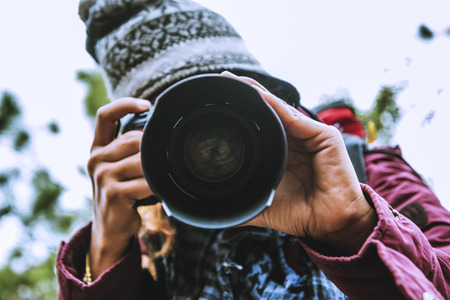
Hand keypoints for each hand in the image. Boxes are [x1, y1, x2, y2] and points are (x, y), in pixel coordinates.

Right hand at [87, 98, 151, 277]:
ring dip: (156, 167)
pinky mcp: (113, 194)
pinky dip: (157, 184)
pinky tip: (161, 188)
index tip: (147, 104)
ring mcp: (103, 177)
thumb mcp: (120, 167)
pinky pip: (144, 182)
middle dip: (151, 147)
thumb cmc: (122, 192)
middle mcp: (96, 159)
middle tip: (164, 157)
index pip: (105, 116)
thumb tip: (161, 132)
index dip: (125, 104)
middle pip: (131, 139)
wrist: (110, 228)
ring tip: (164, 174)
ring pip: (140, 160)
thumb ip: (131, 149)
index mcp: (98, 148)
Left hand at [221, 72, 376, 254]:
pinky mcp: (324, 136)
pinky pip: (294, 117)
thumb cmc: (300, 214)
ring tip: (236, 82)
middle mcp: (297, 140)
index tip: (222, 101)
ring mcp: (311, 136)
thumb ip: (243, 202)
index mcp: (284, 152)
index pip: (263, 125)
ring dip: (258, 94)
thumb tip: (215, 211)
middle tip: (225, 80)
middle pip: (270, 111)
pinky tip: (257, 96)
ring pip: (281, 109)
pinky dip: (275, 106)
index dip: (245, 112)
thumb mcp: (264, 205)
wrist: (328, 225)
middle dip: (249, 95)